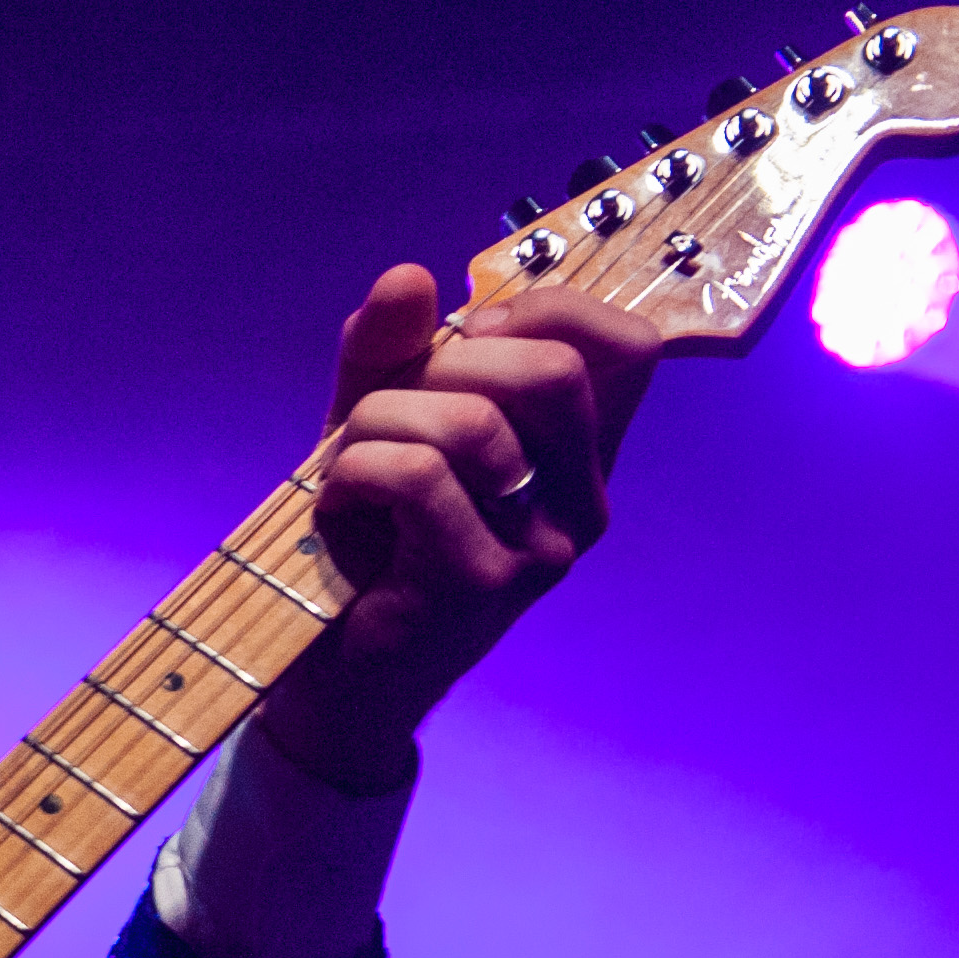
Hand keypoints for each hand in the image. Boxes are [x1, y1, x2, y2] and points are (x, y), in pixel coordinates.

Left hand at [248, 264, 664, 795]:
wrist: (331, 680)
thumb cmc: (362, 548)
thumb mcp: (373, 428)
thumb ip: (389, 353)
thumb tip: (411, 277)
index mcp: (580, 460)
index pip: (627, 348)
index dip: (544, 311)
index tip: (463, 336)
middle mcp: (583, 506)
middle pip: (550, 371)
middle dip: (442, 366)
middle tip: (387, 416)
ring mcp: (542, 550)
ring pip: (467, 420)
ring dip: (374, 428)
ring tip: (347, 475)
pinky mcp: (483, 584)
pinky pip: (417, 475)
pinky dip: (351, 476)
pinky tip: (339, 518)